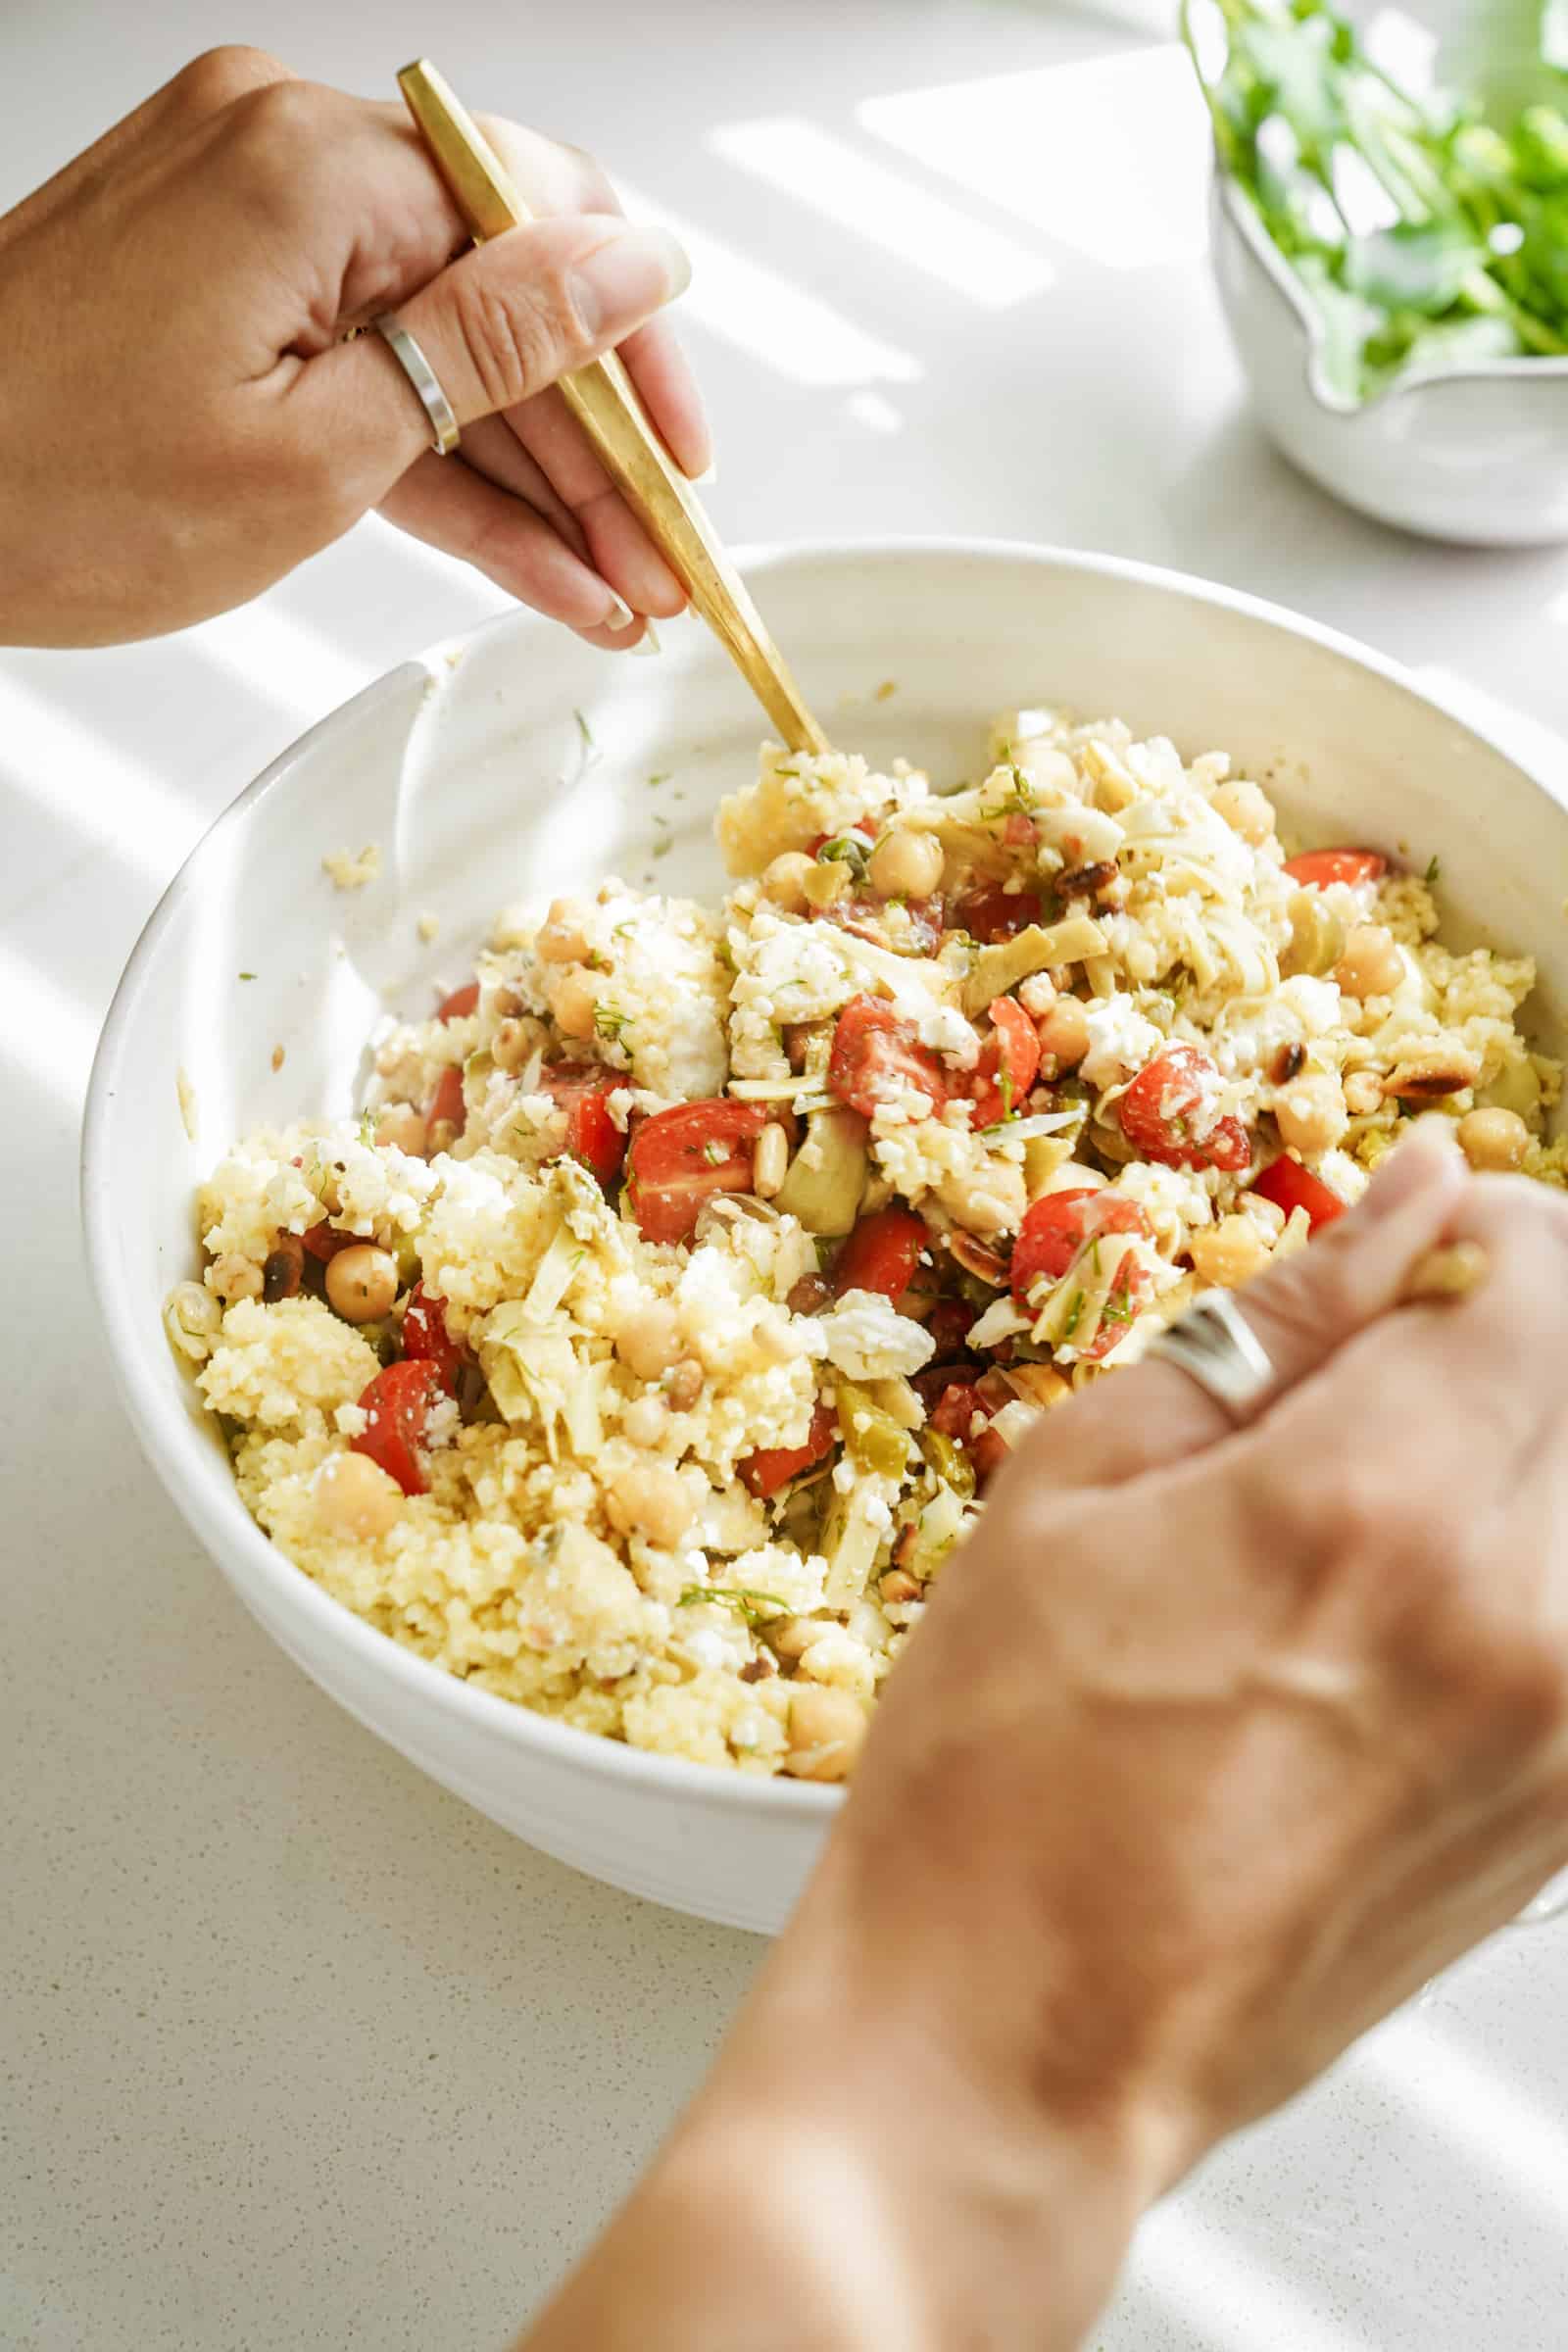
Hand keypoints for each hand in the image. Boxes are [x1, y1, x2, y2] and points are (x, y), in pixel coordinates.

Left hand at [0, 47, 706, 648]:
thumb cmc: (58, 492)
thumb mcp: (321, 453)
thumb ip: (496, 349)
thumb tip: (635, 270)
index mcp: (315, 166)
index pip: (548, 233)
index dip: (639, 370)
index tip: (684, 480)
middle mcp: (288, 155)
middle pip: (506, 291)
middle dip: (593, 448)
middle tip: (655, 571)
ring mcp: (251, 215)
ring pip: (445, 343)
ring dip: (529, 474)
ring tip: (609, 596)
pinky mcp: (224, 280)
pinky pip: (368, 362)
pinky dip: (438, 457)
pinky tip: (528, 561)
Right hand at [523, 1128, 1567, 2349]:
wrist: (1016, 2043)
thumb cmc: (998, 1777)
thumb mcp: (1079, 1487)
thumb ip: (1282, 1320)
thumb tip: (1406, 1200)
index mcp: (1376, 1505)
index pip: (1543, 1265)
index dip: (1470, 1229)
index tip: (1404, 1256)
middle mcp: (1517, 1618)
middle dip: (1498, 1338)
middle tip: (1367, 1383)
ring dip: (1510, 1460)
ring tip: (1364, 1515)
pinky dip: (1518, 1575)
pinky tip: (1382, 1619)